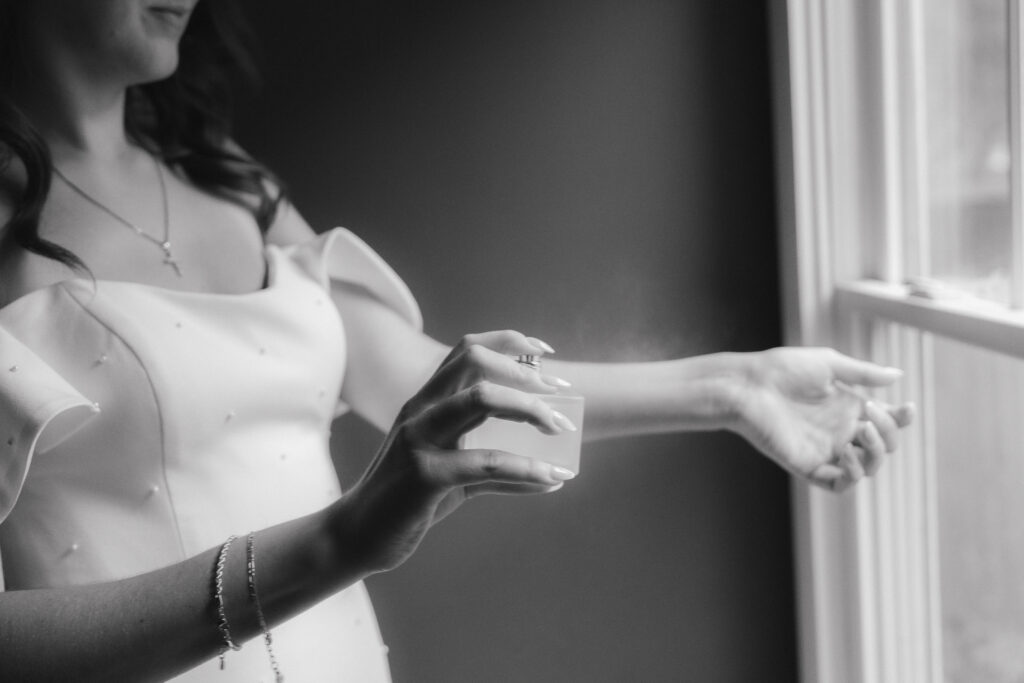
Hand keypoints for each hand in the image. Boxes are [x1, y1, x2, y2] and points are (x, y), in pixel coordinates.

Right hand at [334, 331, 576, 573]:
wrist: (357, 536)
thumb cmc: (408, 501)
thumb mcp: (453, 474)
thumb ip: (494, 466)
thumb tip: (551, 475)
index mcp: (426, 401)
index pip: (468, 349)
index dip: (510, 342)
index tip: (546, 353)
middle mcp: (421, 410)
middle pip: (475, 360)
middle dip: (525, 371)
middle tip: (561, 394)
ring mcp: (420, 439)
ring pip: (482, 399)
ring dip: (531, 409)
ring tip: (562, 429)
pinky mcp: (425, 476)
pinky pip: (487, 464)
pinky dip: (528, 470)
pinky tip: (552, 479)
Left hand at [731, 347, 913, 491]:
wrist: (748, 385)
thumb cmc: (782, 370)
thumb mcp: (829, 365)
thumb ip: (863, 373)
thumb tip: (899, 375)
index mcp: (847, 408)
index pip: (887, 421)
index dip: (902, 419)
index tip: (907, 408)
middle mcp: (840, 431)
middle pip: (884, 446)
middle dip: (888, 433)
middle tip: (869, 413)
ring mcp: (826, 451)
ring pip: (868, 468)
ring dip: (875, 453)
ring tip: (861, 431)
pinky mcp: (808, 466)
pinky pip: (840, 484)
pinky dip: (853, 475)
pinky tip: (847, 453)